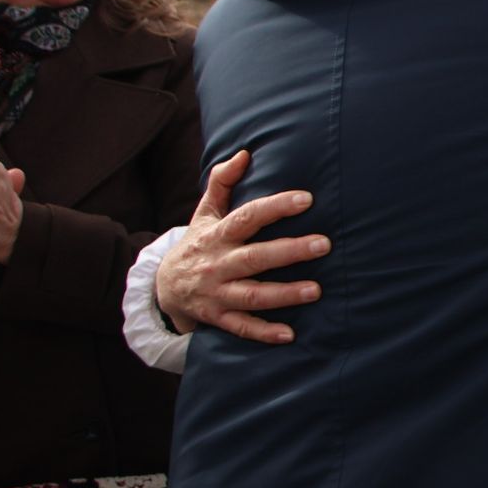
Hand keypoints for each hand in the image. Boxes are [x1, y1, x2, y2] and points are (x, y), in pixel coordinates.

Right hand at [156, 150, 327, 342]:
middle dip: (289, 251)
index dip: (275, 207)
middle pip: (255, 257)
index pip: (248, 217)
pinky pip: (240, 327)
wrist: (162, 287)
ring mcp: (216, 293)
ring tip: (316, 290)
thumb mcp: (204, 213)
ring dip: (284, 294)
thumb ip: (222, 182)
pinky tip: (289, 334)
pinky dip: (263, 332)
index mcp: (218, 235)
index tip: (306, 199)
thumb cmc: (197, 244)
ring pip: (252, 295)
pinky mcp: (216, 317)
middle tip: (324, 244)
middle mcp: (217, 264)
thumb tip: (245, 153)